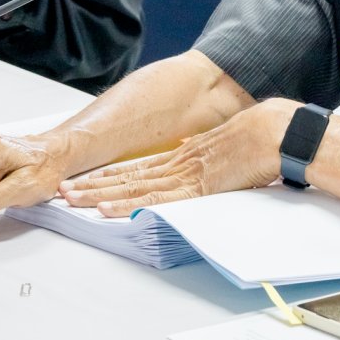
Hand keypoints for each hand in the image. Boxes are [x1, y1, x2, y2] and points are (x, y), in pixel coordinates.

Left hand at [58, 98, 296, 216]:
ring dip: (99, 194)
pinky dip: (128, 204)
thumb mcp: (231, 147)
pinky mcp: (193, 186)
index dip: (113, 173)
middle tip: (64, 189)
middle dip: (95, 183)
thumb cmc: (262, 137)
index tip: (90, 178)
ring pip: (132, 186)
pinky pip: (154, 199)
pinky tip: (105, 208)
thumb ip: (214, 158)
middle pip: (128, 174)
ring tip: (72, 198)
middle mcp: (179, 161)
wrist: (275, 131)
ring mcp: (183, 173)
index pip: (141, 165)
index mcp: (187, 153)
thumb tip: (208, 167)